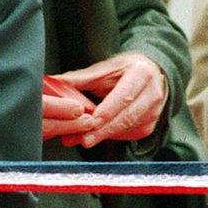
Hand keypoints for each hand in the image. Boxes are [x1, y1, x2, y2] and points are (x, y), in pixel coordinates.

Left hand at [51, 52, 167, 147]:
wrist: (151, 72)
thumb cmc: (125, 69)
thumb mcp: (104, 68)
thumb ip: (80, 78)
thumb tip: (52, 82)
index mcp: (141, 74)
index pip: (122, 98)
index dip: (105, 112)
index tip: (88, 121)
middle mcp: (152, 94)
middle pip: (126, 117)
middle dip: (102, 131)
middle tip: (81, 139)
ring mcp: (154, 111)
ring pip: (128, 129)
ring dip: (104, 136)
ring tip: (81, 139)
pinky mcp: (150, 125)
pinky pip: (129, 135)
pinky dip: (112, 137)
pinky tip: (97, 136)